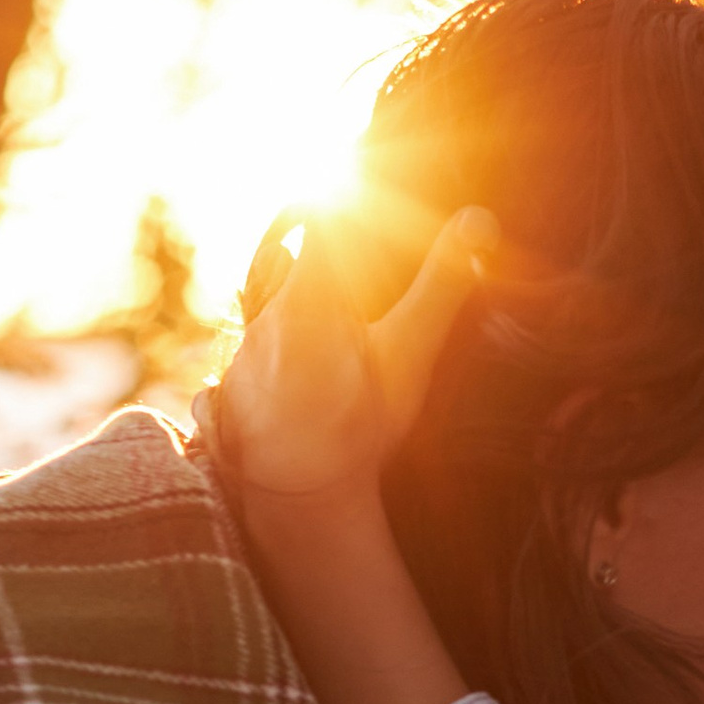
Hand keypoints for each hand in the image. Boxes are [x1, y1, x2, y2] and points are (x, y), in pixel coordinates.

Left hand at [198, 205, 496, 505]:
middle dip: (320, 277)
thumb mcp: (408, 352)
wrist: (302, 497)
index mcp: (311, 288)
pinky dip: (274, 369)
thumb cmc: (360, 424)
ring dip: (295, 325)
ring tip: (329, 365)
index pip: (317, 213)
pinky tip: (301, 397)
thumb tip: (479, 219)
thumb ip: (441, 284)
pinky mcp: (225, 386)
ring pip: (268, 315)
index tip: (354, 208)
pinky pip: (250, 360)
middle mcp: (266, 308)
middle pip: (290, 266)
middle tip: (352, 303)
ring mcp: (241, 347)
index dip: (335, 207)